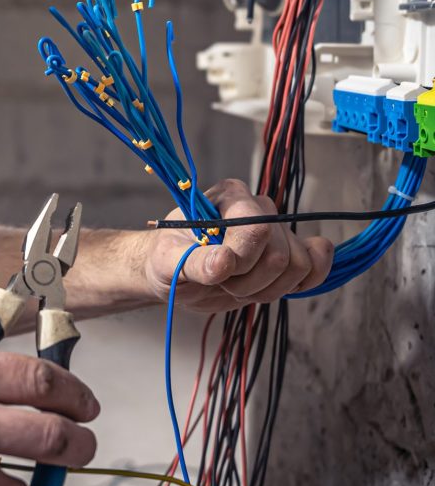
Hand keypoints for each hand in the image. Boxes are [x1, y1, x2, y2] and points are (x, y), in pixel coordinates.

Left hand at [143, 178, 333, 311]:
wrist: (176, 275)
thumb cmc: (168, 259)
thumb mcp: (168, 262)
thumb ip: (194, 262)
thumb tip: (224, 261)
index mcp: (229, 197)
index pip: (257, 228)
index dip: (243, 259)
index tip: (219, 269)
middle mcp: (258, 208)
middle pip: (279, 253)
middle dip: (249, 280)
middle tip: (221, 280)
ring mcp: (276, 232)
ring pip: (299, 266)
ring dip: (266, 288)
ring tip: (236, 284)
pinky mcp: (289, 254)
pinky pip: (318, 264)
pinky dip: (302, 283)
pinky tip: (272, 286)